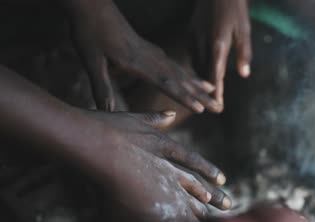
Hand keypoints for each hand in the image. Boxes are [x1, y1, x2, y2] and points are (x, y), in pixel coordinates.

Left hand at [65, 0, 221, 112]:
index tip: (201, 109)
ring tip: (213, 90)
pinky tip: (189, 77)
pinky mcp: (148, 48)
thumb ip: (101, 86)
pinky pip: (172, 63)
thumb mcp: (91, 60)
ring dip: (197, 83)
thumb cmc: (89, 32)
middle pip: (181, 79)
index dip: (184, 97)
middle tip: (218, 106)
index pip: (167, 83)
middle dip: (200, 94)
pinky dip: (185, 72)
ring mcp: (151, 52)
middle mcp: (150, 57)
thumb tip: (106, 111)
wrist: (92, 6)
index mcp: (137, 61)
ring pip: (179, 70)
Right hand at [83, 110, 230, 221]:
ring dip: (200, 211)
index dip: (208, 171)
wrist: (95, 141)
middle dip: (212, 196)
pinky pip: (171, 215)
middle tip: (229, 204)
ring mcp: (159, 184)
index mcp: (165, 147)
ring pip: (187, 201)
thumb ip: (155, 118)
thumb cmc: (107, 127)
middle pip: (196, 185)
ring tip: (214, 219)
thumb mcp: (136, 118)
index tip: (222, 180)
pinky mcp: (148, 198)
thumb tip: (170, 114)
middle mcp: (167, 167)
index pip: (194, 162)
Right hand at [191, 0, 251, 105]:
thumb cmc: (235, 8)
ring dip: (201, 79)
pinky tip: (201, 71)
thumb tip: (244, 74)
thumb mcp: (244, 30)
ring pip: (196, 65)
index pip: (216, 75)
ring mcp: (194, 38)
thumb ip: (244, 53)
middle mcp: (202, 43)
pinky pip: (192, 55)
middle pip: (204, 74)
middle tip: (213, 106)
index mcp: (218, 45)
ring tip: (206, 93)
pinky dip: (197, 66)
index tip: (218, 107)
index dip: (217, 93)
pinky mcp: (190, 32)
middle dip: (208, 91)